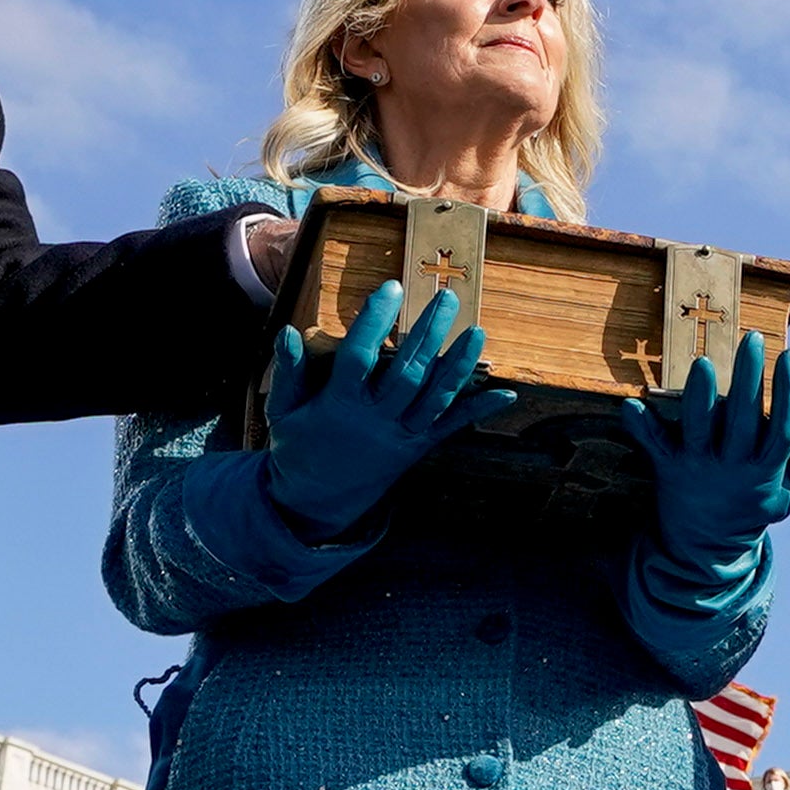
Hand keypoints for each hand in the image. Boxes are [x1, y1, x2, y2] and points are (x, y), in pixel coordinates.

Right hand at [261, 279, 502, 536]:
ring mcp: (400, 435)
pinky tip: (506, 395)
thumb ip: (288, 372)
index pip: (360, 356)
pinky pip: (451, 427)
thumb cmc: (297, 448)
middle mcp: (375, 419)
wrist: (316, 502)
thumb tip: (288, 332)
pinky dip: (478, 410)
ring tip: (477, 331)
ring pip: (435, 398)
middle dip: (428, 334)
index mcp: (339, 405)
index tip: (392, 288)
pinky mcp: (417, 448)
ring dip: (459, 365)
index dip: (375, 322)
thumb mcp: (283, 411)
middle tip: (446, 298)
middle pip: (407, 373)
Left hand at [615, 333, 789, 561]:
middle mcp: (734, 468)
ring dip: (702, 396)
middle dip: (750, 376)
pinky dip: (643, 427)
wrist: (709, 546)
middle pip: (743, 418)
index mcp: (767, 472)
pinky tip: (633, 406)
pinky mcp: (671, 468)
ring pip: (701, 428)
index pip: (782, 428)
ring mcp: (700, 467)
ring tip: (705, 362)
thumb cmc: (758, 505)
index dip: (788, 392)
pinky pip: (656, 446)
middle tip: (753, 339)